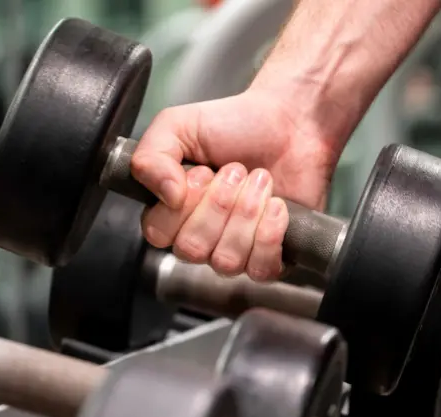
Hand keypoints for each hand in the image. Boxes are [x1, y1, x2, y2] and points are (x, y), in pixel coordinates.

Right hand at [131, 88, 338, 280]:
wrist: (289, 122)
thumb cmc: (235, 124)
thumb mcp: (178, 125)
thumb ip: (150, 156)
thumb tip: (166, 197)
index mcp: (172, 211)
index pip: (158, 235)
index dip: (182, 205)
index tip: (202, 171)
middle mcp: (201, 237)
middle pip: (192, 250)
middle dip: (218, 204)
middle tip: (236, 171)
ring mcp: (236, 251)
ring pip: (227, 261)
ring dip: (246, 213)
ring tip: (260, 180)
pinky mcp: (270, 257)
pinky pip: (261, 270)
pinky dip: (270, 234)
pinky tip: (277, 205)